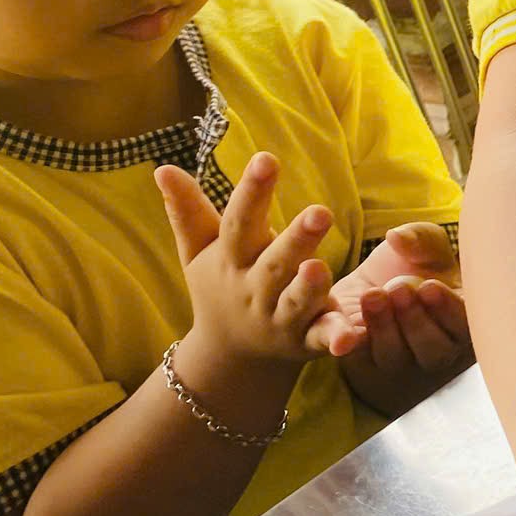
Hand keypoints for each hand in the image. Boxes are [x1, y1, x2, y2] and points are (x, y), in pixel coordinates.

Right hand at [155, 154, 334, 371]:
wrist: (229, 357)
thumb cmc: (219, 287)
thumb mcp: (199, 252)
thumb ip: (188, 211)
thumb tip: (163, 168)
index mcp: (232, 261)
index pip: (238, 224)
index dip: (252, 192)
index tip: (266, 158)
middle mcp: (256, 290)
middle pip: (276, 264)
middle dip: (296, 240)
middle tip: (320, 212)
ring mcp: (281, 319)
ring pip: (297, 302)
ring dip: (310, 288)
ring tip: (320, 267)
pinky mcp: (306, 341)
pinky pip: (322, 340)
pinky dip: (336, 338)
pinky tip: (352, 337)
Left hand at [318, 223, 470, 414]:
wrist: (375, 283)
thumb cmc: (415, 264)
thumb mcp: (426, 245)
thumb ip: (420, 239)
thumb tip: (397, 237)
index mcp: (463, 320)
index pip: (466, 325)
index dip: (449, 309)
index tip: (429, 286)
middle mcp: (439, 348)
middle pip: (434, 350)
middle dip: (415, 319)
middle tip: (398, 288)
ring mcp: (402, 361)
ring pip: (396, 356)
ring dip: (385, 327)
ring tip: (373, 295)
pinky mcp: (365, 362)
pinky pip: (360, 358)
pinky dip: (352, 343)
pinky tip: (345, 330)